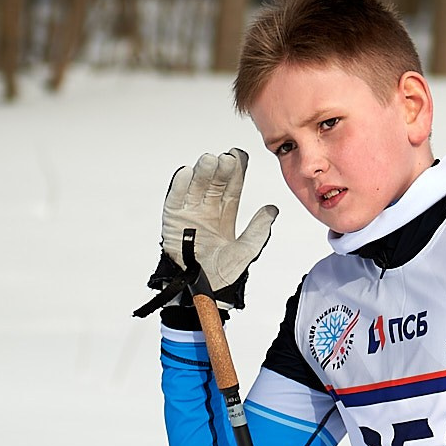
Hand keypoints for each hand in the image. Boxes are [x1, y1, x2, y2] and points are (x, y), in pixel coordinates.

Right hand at [134, 150, 277, 323]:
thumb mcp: (247, 250)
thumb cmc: (224, 272)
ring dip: (201, 172)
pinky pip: (174, 199)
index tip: (239, 156)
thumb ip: (258, 230)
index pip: (232, 186)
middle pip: (213, 182)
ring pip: (195, 186)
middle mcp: (207, 208)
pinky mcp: (173, 219)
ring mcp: (189, 212)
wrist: (203, 290)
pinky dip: (179, 186)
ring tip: (208, 161)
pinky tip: (186, 173)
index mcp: (225, 213)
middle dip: (219, 169)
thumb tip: (272, 209)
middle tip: (225, 159)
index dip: (236, 171)